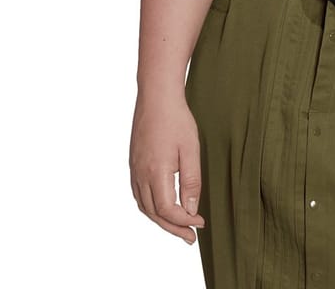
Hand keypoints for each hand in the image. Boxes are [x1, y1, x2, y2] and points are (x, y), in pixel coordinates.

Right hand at [129, 92, 205, 244]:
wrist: (156, 96)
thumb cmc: (176, 119)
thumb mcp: (191, 149)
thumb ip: (191, 181)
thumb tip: (190, 209)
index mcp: (155, 172)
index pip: (167, 210)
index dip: (184, 221)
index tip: (200, 224)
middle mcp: (141, 175)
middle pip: (154, 213)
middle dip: (172, 228)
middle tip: (190, 237)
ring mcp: (135, 169)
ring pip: (144, 206)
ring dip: (161, 220)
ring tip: (178, 226)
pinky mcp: (134, 163)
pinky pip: (139, 194)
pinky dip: (151, 207)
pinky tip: (162, 207)